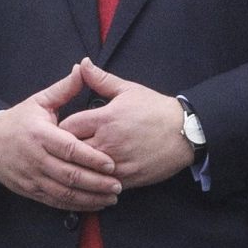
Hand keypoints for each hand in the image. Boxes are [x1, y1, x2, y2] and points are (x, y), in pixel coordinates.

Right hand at [0, 68, 124, 213]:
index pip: (69, 149)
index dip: (91, 158)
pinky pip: (56, 201)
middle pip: (70, 175)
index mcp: (40, 134)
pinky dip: (76, 205)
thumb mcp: (37, 101)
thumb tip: (83, 68)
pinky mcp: (31, 190)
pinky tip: (94, 204)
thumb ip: (63, 89)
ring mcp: (32, 177)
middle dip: (96, 182)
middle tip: (118, 184)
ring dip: (89, 197)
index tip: (111, 164)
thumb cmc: (17, 121)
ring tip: (112, 197)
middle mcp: (35, 158)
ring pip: (64, 192)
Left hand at [68, 61, 197, 189]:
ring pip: (83, 170)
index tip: (61, 131)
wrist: (187, 132)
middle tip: (62, 149)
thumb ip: (101, 79)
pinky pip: (100, 183)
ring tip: (74, 164)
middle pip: (71, 151)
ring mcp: (117, 162)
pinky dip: (94, 180)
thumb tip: (82, 64)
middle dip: (65, 150)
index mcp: (105, 119)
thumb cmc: (156, 110)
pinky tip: (91, 176)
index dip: (60, 129)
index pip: (67, 127)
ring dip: (78, 167)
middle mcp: (108, 142)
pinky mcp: (126, 178)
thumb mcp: (128, 90)